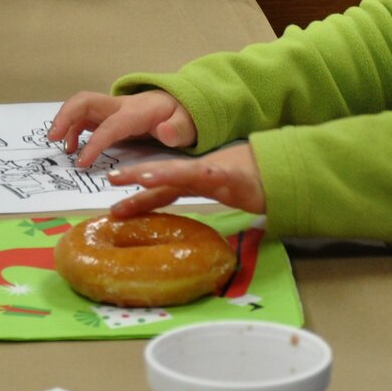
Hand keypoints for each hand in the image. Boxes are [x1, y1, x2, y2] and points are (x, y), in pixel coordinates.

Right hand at [49, 90, 195, 165]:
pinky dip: (72, 130)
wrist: (180, 104)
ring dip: (65, 123)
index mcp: (137, 111)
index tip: (81, 162)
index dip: (94, 142)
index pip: (110, 125)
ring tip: (63, 150)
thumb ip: (178, 130)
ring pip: (80, 107)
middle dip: (65, 117)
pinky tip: (74, 148)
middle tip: (53, 140)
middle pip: (85, 101)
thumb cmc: (182, 117)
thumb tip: (164, 131)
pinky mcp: (107, 114)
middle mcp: (119, 105)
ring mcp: (111, 108)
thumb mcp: (188, 125)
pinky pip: (83, 117)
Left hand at [107, 144, 264, 218]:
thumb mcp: (214, 189)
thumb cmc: (248, 179)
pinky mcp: (238, 176)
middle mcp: (200, 175)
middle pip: (166, 176)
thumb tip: (172, 223)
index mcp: (193, 181)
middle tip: (112, 179)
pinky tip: (204, 173)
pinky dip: (211, 173)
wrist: (279, 167)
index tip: (114, 210)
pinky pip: (223, 175)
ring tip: (145, 176)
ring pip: (188, 172)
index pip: (161, 190)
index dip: (138, 199)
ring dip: (166, 173)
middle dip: (138, 176)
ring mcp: (217, 173)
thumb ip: (194, 194)